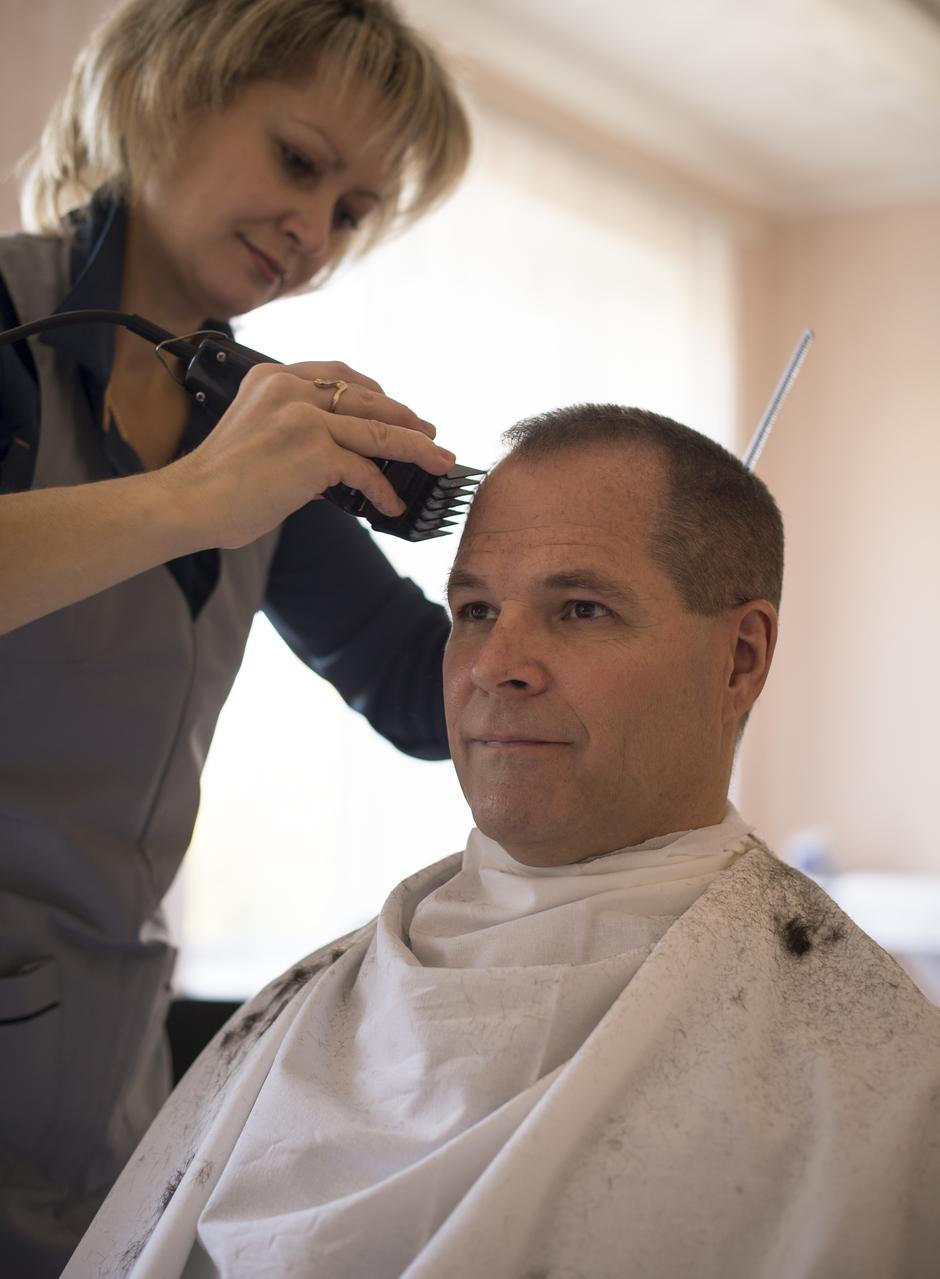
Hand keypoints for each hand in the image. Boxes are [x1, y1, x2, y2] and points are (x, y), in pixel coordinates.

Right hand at [171, 359, 456, 547]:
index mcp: (272, 376)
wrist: (188, 501)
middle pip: (368, 399)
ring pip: (378, 430)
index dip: (378, 393)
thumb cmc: (219, 480)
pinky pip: (365, 470)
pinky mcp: (313, 452)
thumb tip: (344, 452)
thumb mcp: (254, 430)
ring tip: (439, 463)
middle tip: (432, 436)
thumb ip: (294, 424)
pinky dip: (383, 490)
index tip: (399, 410)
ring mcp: (303, 418)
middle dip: (407, 419)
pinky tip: (391, 505)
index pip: (340, 375)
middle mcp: (289, 388)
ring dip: (416, 449)